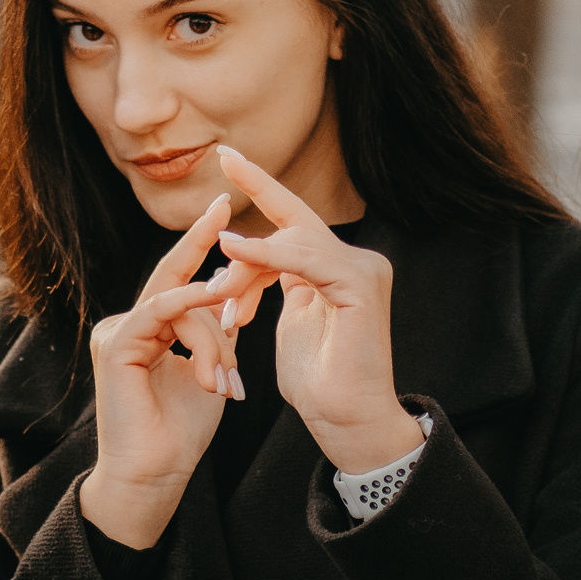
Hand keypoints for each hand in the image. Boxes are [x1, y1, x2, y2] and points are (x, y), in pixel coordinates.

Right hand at [79, 194, 240, 549]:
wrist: (155, 477)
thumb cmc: (182, 434)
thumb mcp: (209, 374)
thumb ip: (215, 337)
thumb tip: (228, 300)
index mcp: (149, 330)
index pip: (180, 282)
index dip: (203, 250)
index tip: (230, 218)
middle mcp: (129, 324)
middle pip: (174, 277)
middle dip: (198, 237)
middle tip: (223, 203)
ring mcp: (118, 331)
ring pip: (181, 303)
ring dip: (214, 338)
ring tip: (225, 380)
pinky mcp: (116, 344)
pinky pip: (161, 311)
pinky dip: (190, 307)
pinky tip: (214, 298)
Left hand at [210, 147, 421, 473]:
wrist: (349, 423)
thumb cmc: (320, 385)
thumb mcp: (291, 325)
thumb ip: (282, 288)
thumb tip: (250, 266)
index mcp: (337, 267)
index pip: (293, 219)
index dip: (260, 185)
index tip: (225, 156)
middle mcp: (355, 260)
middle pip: (287, 227)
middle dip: (249, 221)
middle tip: (218, 214)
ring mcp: (362, 267)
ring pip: (289, 242)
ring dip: (245, 270)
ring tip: (221, 304)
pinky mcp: (360, 282)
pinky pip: (302, 257)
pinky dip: (264, 255)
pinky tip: (232, 252)